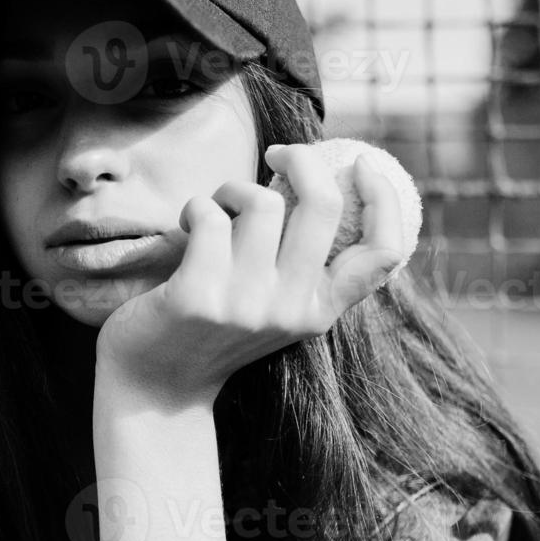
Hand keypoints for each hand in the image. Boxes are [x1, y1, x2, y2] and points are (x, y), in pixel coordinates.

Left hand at [94, 142, 409, 406]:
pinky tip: (186, 224)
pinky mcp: (198, 296)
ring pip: (261, 202)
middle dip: (301, 159)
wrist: (155, 387)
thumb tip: (316, 179)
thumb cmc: (213, 330)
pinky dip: (197, 206)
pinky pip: (210, 216)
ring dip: (232, 189)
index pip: (382, 253)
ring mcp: (246, 305)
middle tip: (276, 153)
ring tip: (214, 208)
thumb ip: (300, 264)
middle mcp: (291, 310)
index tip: (363, 163)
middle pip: (322, 205)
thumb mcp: (274, 306)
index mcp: (320, 312)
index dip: (384, 198)